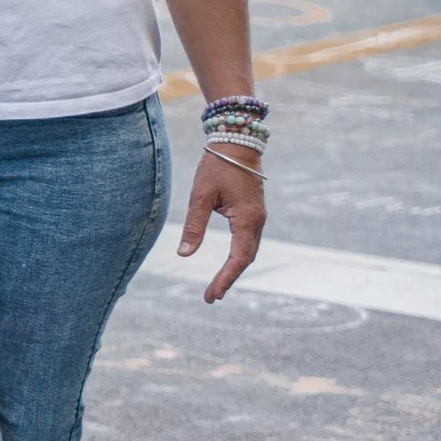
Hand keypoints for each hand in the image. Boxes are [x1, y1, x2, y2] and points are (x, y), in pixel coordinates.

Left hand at [177, 145, 265, 301]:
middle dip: (229, 279)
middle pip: (246, 258)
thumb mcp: (200, 196)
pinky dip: (238, 256)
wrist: (236, 142)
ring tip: (217, 287)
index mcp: (246, 219)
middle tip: (211, 297)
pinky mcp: (253, 212)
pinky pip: (248, 241)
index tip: (212, 295)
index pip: (238, 258)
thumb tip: (183, 254)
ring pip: (248, 250)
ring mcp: (257, 217)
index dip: (225, 279)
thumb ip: (194, 226)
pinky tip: (228, 265)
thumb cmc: (216, 167)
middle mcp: (256, 221)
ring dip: (234, 269)